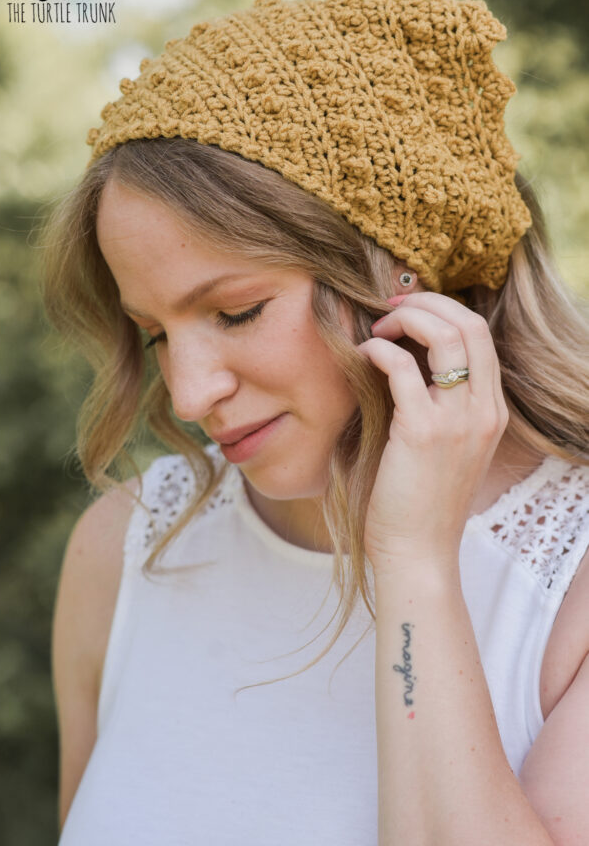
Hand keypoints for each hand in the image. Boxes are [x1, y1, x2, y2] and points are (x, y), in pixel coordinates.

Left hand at [354, 292, 508, 570]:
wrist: (418, 553)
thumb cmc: (419, 501)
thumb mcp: (446, 447)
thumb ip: (439, 404)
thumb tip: (403, 358)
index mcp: (492, 412)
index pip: (480, 335)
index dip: (442, 311)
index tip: (407, 313)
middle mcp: (483, 411)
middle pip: (470, 325)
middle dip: (426, 303)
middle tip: (389, 309)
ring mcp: (458, 421)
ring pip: (446, 336)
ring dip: (407, 319)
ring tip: (377, 328)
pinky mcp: (423, 432)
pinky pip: (404, 369)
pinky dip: (381, 351)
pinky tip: (363, 355)